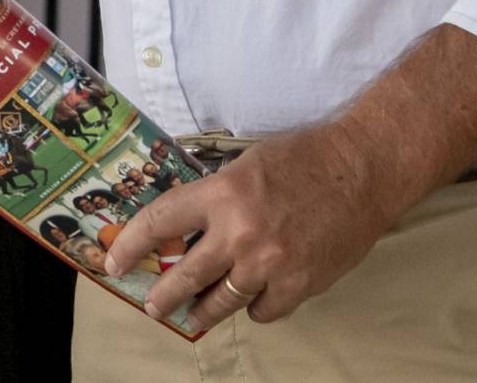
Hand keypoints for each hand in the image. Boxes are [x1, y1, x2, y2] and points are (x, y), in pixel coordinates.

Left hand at [105, 123, 404, 328]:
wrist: (362, 170)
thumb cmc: (302, 158)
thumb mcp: (244, 164)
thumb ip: (214, 196)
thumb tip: (185, 225)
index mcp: (221, 193)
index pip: (161, 223)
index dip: (131, 246)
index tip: (114, 263)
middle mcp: (240, 233)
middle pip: (186, 276)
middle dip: (162, 296)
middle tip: (151, 305)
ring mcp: (271, 263)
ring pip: (222, 301)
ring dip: (203, 312)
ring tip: (192, 317)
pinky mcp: (301, 284)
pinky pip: (262, 310)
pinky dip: (254, 307)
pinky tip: (252, 299)